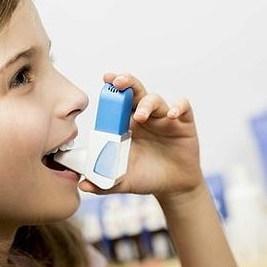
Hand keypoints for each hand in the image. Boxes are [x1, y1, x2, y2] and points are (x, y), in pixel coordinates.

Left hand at [79, 73, 203, 198]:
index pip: (118, 101)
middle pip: (135, 91)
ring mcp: (164, 118)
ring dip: (147, 104)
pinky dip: (178, 107)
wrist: (173, 187)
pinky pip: (183, 107)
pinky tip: (172, 115)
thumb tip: (82, 185)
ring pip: (155, 100)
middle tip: (117, 82)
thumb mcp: (123, 182)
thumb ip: (103, 183)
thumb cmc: (146, 177)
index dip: (112, 89)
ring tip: (140, 116)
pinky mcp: (183, 123)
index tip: (105, 80)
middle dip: (127, 82)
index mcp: (126, 125)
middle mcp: (145, 116)